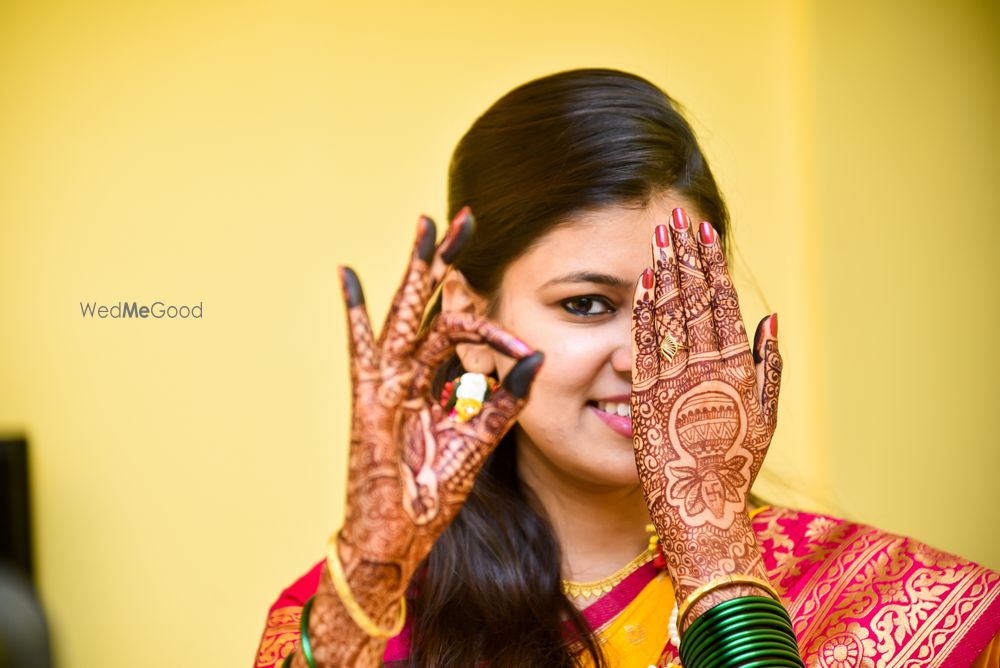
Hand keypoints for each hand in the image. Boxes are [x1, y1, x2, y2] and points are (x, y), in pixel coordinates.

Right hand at [336, 208, 542, 602]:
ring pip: (406, 313)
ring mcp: (386, 383)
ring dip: (416, 269)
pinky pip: (362, 349)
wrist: (398, 537)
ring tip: (427, 225)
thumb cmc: (431, 494)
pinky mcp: (369, 400)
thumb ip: (505, 401)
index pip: (461, 331)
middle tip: (466, 218)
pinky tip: (349, 275)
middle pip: (432, 305)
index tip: (525, 345)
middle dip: (448, 261)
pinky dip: (355, 312)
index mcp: (436, 383)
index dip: (492, 322)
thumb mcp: (479, 442)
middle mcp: (411, 375)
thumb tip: (538, 358)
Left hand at [629, 207, 780, 609]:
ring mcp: (674, 383)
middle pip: (694, 300)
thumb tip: (770, 315)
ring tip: (657, 239)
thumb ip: (769, 364)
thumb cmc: (736, 465)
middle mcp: (707, 370)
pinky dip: (642, 314)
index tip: (704, 232)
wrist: (701, 510)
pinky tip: (639, 285)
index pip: (723, 304)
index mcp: (739, 370)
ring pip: (668, 317)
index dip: (712, 265)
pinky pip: (643, 347)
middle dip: (684, 257)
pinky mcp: (644, 399)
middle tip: (673, 219)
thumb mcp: (767, 417)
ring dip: (662, 274)